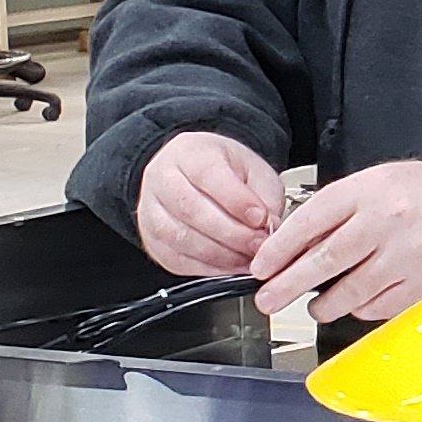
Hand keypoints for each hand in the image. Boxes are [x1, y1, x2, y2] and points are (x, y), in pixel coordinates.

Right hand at [133, 131, 284, 275]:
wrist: (194, 176)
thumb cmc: (226, 171)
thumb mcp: (254, 171)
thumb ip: (265, 196)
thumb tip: (270, 227)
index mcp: (189, 153)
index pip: (208, 174)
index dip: (237, 201)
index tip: (261, 218)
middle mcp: (162, 178)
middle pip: (191, 208)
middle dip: (231, 233)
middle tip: (259, 245)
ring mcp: (151, 211)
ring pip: (181, 238)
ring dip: (220, 255)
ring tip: (248, 259)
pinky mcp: (152, 240)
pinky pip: (177, 260)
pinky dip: (208, 269)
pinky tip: (230, 267)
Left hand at [250, 161, 421, 322]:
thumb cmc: (420, 195)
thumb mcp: (372, 184)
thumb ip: (334, 212)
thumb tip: (292, 249)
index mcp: (369, 192)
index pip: (311, 221)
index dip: (280, 248)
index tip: (261, 267)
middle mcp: (387, 224)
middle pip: (325, 261)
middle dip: (288, 285)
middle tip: (267, 299)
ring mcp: (407, 258)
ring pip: (349, 293)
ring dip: (323, 304)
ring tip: (315, 305)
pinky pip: (377, 308)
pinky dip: (360, 309)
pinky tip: (358, 300)